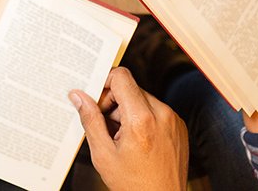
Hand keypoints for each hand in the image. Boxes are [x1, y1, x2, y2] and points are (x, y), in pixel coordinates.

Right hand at [70, 67, 187, 190]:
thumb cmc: (134, 184)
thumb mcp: (103, 154)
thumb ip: (90, 120)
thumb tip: (78, 96)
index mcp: (141, 119)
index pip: (121, 77)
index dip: (105, 85)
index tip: (97, 101)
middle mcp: (162, 114)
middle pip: (131, 89)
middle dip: (114, 104)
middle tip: (107, 127)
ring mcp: (173, 120)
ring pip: (143, 100)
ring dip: (128, 113)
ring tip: (122, 139)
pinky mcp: (179, 126)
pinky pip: (157, 111)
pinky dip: (144, 120)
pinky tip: (137, 142)